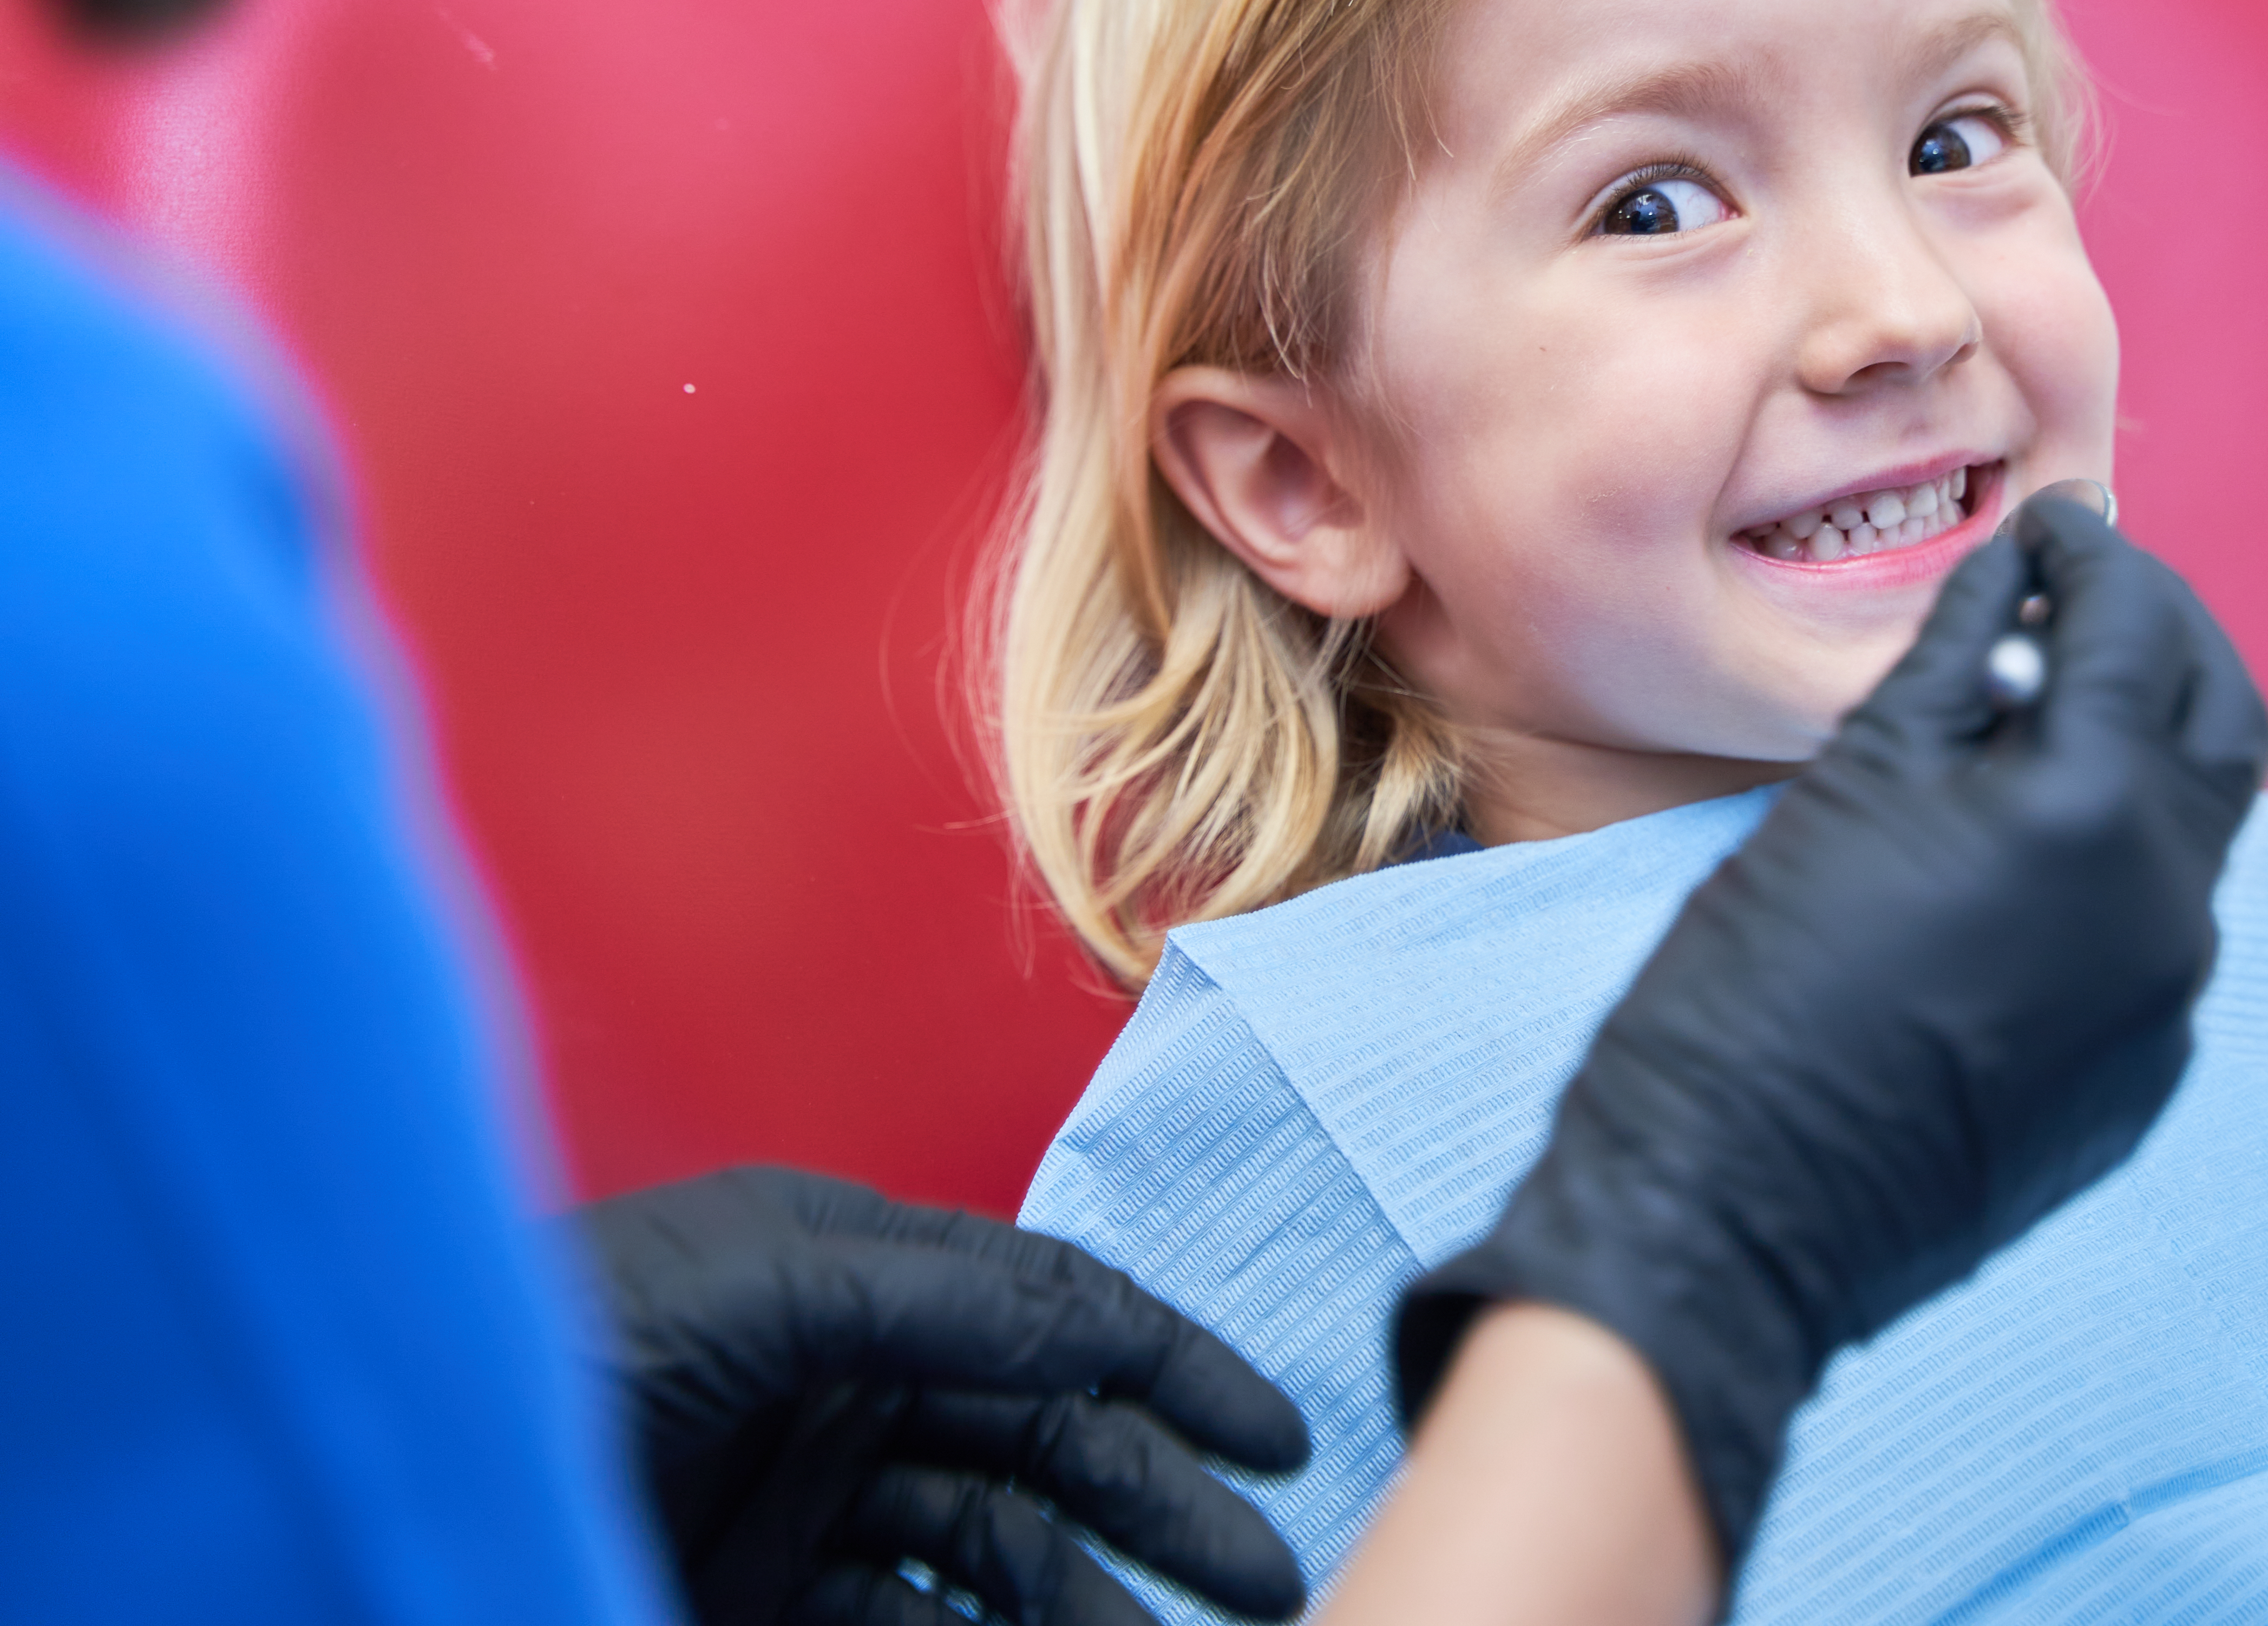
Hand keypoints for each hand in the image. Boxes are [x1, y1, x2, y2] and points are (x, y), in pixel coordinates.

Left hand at [576, 1166, 1309, 1625]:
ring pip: (993, 1554)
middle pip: (1043, 1444)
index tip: (1274, 1437)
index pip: (1052, 1313)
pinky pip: (911, 1623)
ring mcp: (804, 1498)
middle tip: (1261, 1580)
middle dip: (1158, 1507)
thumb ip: (945, 1293)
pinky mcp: (764, 1599)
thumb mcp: (765, 1278)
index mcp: (851, 1274)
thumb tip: (1103, 1320)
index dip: (1171, 1369)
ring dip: (1087, 1603)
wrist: (395, 1475)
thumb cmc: (561, 1338)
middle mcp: (843, 1380)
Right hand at [1393, 496, 2267, 1575]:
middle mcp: (2164, 902)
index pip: (2135, 627)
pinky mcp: (2144, 1071)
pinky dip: (2117, 858)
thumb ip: (1954, 663)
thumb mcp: (1850, 785)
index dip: (2090, 555)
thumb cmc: (1754, 988)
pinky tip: (2020, 851)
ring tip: (2042, 712)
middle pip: (2222, 715)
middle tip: (2084, 595)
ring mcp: (2166, 998)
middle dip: (2166, 635)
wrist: (1733, 1207)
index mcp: (2090, 811)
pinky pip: (2160, 929)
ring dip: (2144, 748)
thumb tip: (2013, 575)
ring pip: (2199, 827)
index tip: (2049, 527)